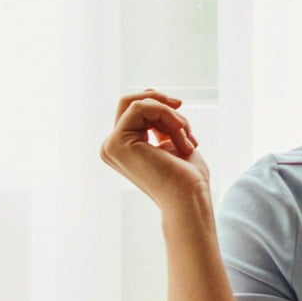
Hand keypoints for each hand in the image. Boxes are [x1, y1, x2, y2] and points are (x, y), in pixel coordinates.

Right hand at [101, 89, 211, 214]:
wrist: (189, 200)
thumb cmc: (189, 179)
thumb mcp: (174, 142)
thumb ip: (161, 124)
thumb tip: (158, 100)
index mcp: (124, 148)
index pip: (135, 111)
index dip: (161, 107)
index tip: (184, 121)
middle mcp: (112, 146)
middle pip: (130, 102)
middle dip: (162, 104)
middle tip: (183, 116)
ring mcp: (112, 145)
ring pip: (137, 103)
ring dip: (170, 116)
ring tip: (187, 138)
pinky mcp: (117, 142)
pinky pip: (140, 108)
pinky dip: (166, 116)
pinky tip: (181, 138)